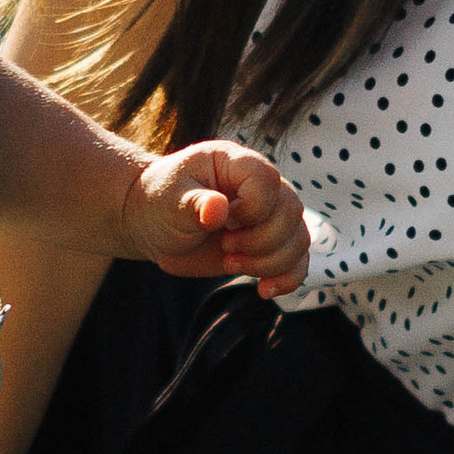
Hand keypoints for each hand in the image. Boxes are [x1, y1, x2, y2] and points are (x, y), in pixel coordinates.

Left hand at [120, 140, 309, 292]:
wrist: (155, 225)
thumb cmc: (159, 203)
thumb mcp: (169, 200)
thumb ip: (194, 203)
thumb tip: (218, 209)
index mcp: (236, 163)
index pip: (267, 181)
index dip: (253, 209)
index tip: (222, 222)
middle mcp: (262, 185)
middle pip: (290, 212)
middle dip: (259, 241)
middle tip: (225, 247)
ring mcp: (269, 215)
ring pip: (298, 240)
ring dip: (269, 262)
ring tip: (230, 262)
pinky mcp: (269, 244)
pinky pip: (298, 261)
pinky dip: (287, 279)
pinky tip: (264, 290)